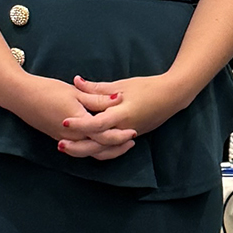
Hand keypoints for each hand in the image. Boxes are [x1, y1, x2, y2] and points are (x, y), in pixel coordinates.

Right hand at [0, 72, 137, 159]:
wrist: (19, 96)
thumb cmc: (47, 90)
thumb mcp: (75, 92)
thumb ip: (97, 99)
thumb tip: (118, 98)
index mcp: (77, 123)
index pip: (104, 136)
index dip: (120, 135)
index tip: (133, 130)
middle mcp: (71, 136)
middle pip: (99, 149)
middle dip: (117, 147)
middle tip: (131, 140)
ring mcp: (64, 139)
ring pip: (89, 152)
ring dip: (106, 150)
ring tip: (120, 143)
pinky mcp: (59, 139)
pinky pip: (80, 149)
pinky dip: (93, 148)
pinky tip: (101, 142)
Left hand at [65, 73, 183, 150]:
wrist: (172, 96)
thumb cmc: (148, 87)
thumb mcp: (122, 85)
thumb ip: (97, 88)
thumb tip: (76, 82)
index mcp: (123, 114)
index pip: (98, 123)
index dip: (81, 123)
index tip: (65, 122)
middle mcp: (126, 128)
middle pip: (99, 144)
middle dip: (79, 146)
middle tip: (60, 144)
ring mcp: (129, 135)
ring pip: (105, 150)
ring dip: (85, 150)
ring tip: (68, 147)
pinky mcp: (131, 136)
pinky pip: (112, 147)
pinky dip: (98, 148)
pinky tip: (84, 145)